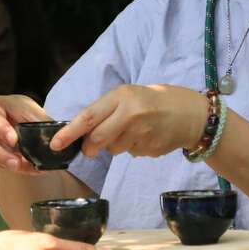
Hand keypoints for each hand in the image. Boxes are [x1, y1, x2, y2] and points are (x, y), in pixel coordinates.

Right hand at [0, 94, 50, 172]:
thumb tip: (56, 134)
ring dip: (6, 164)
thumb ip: (39, 119)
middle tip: (17, 163)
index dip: (2, 130)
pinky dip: (11, 168)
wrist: (8, 116)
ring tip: (24, 168)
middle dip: (0, 155)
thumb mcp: (28, 108)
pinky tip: (27, 169)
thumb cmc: (17, 110)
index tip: (14, 140)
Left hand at [51, 84, 206, 158]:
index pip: (89, 117)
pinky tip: (147, 137)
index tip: (55, 144)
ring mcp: (142, 133)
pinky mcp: (151, 148)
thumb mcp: (131, 96)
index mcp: (122, 97)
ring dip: (116, 145)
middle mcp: (131, 114)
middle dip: (90, 147)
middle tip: (91, 149)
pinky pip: (131, 153)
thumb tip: (82, 132)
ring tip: (134, 131)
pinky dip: (134, 148)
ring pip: (114, 149)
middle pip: (98, 139)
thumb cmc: (156, 101)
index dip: (70, 133)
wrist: (193, 114)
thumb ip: (108, 111)